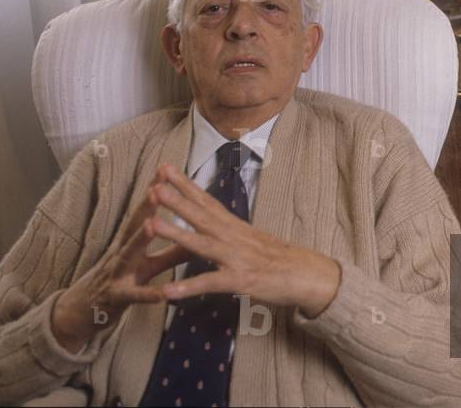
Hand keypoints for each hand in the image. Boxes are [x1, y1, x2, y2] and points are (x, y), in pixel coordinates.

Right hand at [50, 168, 190, 352]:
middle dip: (145, 207)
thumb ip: (173, 250)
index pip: (144, 212)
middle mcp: (122, 252)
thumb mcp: (148, 264)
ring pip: (128, 254)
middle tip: (157, 187)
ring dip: (139, 239)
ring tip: (152, 225)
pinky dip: (148, 294)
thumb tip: (200, 234)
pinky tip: (163, 293)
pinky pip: (134, 296)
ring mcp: (116, 274)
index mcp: (131, 242)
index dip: (154, 191)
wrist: (83, 313)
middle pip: (133, 226)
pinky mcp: (117, 298)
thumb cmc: (121, 282)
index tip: (166, 169)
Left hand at [148, 164, 341, 317]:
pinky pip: (210, 283)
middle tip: (153, 184)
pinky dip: (188, 287)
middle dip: (176, 199)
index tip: (165, 168)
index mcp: (235, 227)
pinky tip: (167, 291)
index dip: (185, 184)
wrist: (309, 276)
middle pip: (201, 215)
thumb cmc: (282, 260)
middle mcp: (234, 237)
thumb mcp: (254, 240)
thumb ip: (231, 232)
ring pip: (201, 243)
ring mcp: (236, 258)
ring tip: (150, 224)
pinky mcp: (240, 280)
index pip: (207, 200)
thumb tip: (214, 223)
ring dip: (175, 233)